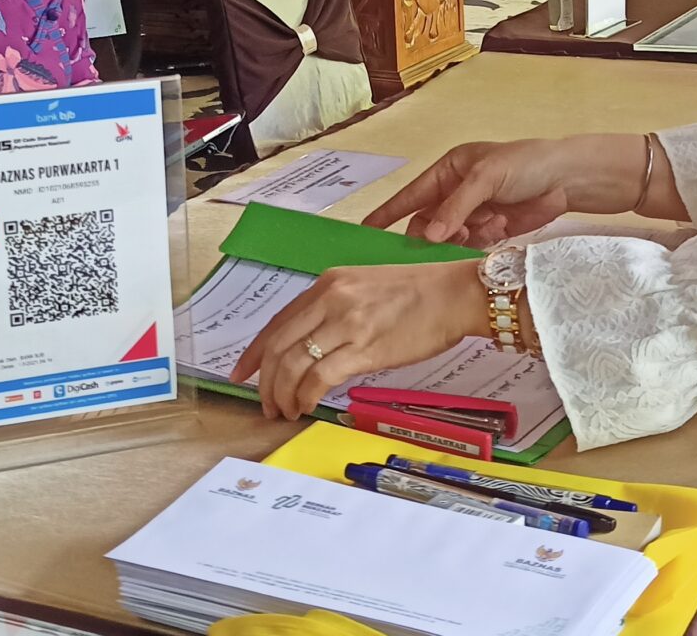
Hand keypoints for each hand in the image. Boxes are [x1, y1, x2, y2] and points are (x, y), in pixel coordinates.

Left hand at [228, 260, 490, 418]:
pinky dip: (306, 395)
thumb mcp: (365, 288)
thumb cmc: (418, 294)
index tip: (242, 374)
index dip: (254, 353)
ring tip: (286, 411)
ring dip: (283, 393)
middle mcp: (331, 300)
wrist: (455, 294)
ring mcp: (347, 324)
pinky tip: (307, 406)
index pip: (277, 322)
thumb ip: (334, 310)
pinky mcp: (366, 348)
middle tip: (265, 404)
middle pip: (279, 345)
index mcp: (328, 284)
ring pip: (295, 363)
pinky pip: (321, 376)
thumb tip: (312, 345)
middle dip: (265, 381)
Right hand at [362, 134, 675, 245]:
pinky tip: (504, 226)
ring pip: (453, 238)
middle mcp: (459, 191)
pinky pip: (476, 245)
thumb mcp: (487, 179)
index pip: (410, 195)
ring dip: (467, 236)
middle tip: (456, 236)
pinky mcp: (496, 228)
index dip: (387, 214)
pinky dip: (485, 240)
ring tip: (492, 223)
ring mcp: (477, 212)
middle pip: (431, 223)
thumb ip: (456, 207)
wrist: (574, 177)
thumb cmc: (529, 163)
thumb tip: (429, 235)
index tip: (366, 233)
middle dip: (440, 232)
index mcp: (450, 169)